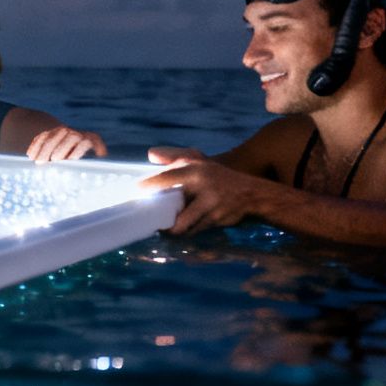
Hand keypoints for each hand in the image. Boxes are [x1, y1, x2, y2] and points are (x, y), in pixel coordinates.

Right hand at [25, 125, 106, 162]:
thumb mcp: (87, 164)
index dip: (79, 149)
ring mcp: (62, 132)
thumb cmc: (81, 163)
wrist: (71, 146)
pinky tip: (30, 155)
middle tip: (53, 160)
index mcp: (89, 140)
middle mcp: (76, 134)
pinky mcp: (49, 133)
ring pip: (53, 136)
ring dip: (45, 148)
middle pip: (70, 136)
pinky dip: (35, 145)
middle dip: (61, 148)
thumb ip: (86, 169)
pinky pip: (41, 137)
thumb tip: (86, 180)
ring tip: (38, 161)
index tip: (72, 159)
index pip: (86, 142)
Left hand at [139, 149, 262, 234]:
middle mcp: (202, 184)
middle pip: (170, 206)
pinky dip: (185, 232)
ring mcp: (210, 203)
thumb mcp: (200, 163)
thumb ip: (175, 158)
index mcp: (194, 169)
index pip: (164, 178)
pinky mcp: (216, 218)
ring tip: (162, 229)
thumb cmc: (220, 178)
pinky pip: (193, 230)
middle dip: (157, 217)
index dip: (146, 188)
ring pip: (181, 224)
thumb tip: (150, 153)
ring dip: (170, 230)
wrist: (253, 194)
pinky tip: (178, 231)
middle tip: (145, 219)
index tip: (132, 194)